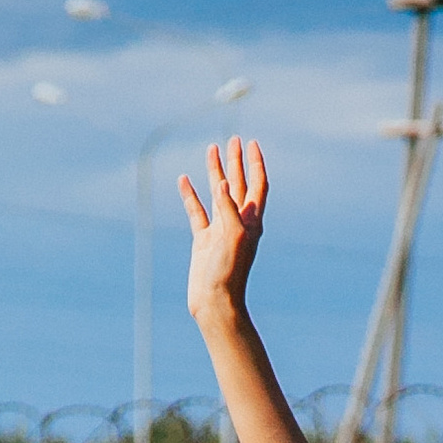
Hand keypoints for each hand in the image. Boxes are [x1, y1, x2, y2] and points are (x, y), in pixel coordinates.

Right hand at [182, 139, 267, 324]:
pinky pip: (196, 211)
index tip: (252, 144)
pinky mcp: (203, 240)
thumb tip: (224, 183)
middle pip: (239, 184)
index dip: (256, 164)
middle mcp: (238, 223)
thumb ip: (229, 209)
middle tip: (233, 139)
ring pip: (217, 194)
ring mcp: (220, 230)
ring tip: (211, 149)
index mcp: (251, 222)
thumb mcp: (233, 238)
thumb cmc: (229, 274)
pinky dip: (191, 194)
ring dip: (215, 172)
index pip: (257, 185)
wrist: (214, 303)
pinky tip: (184, 179)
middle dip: (236, 161)